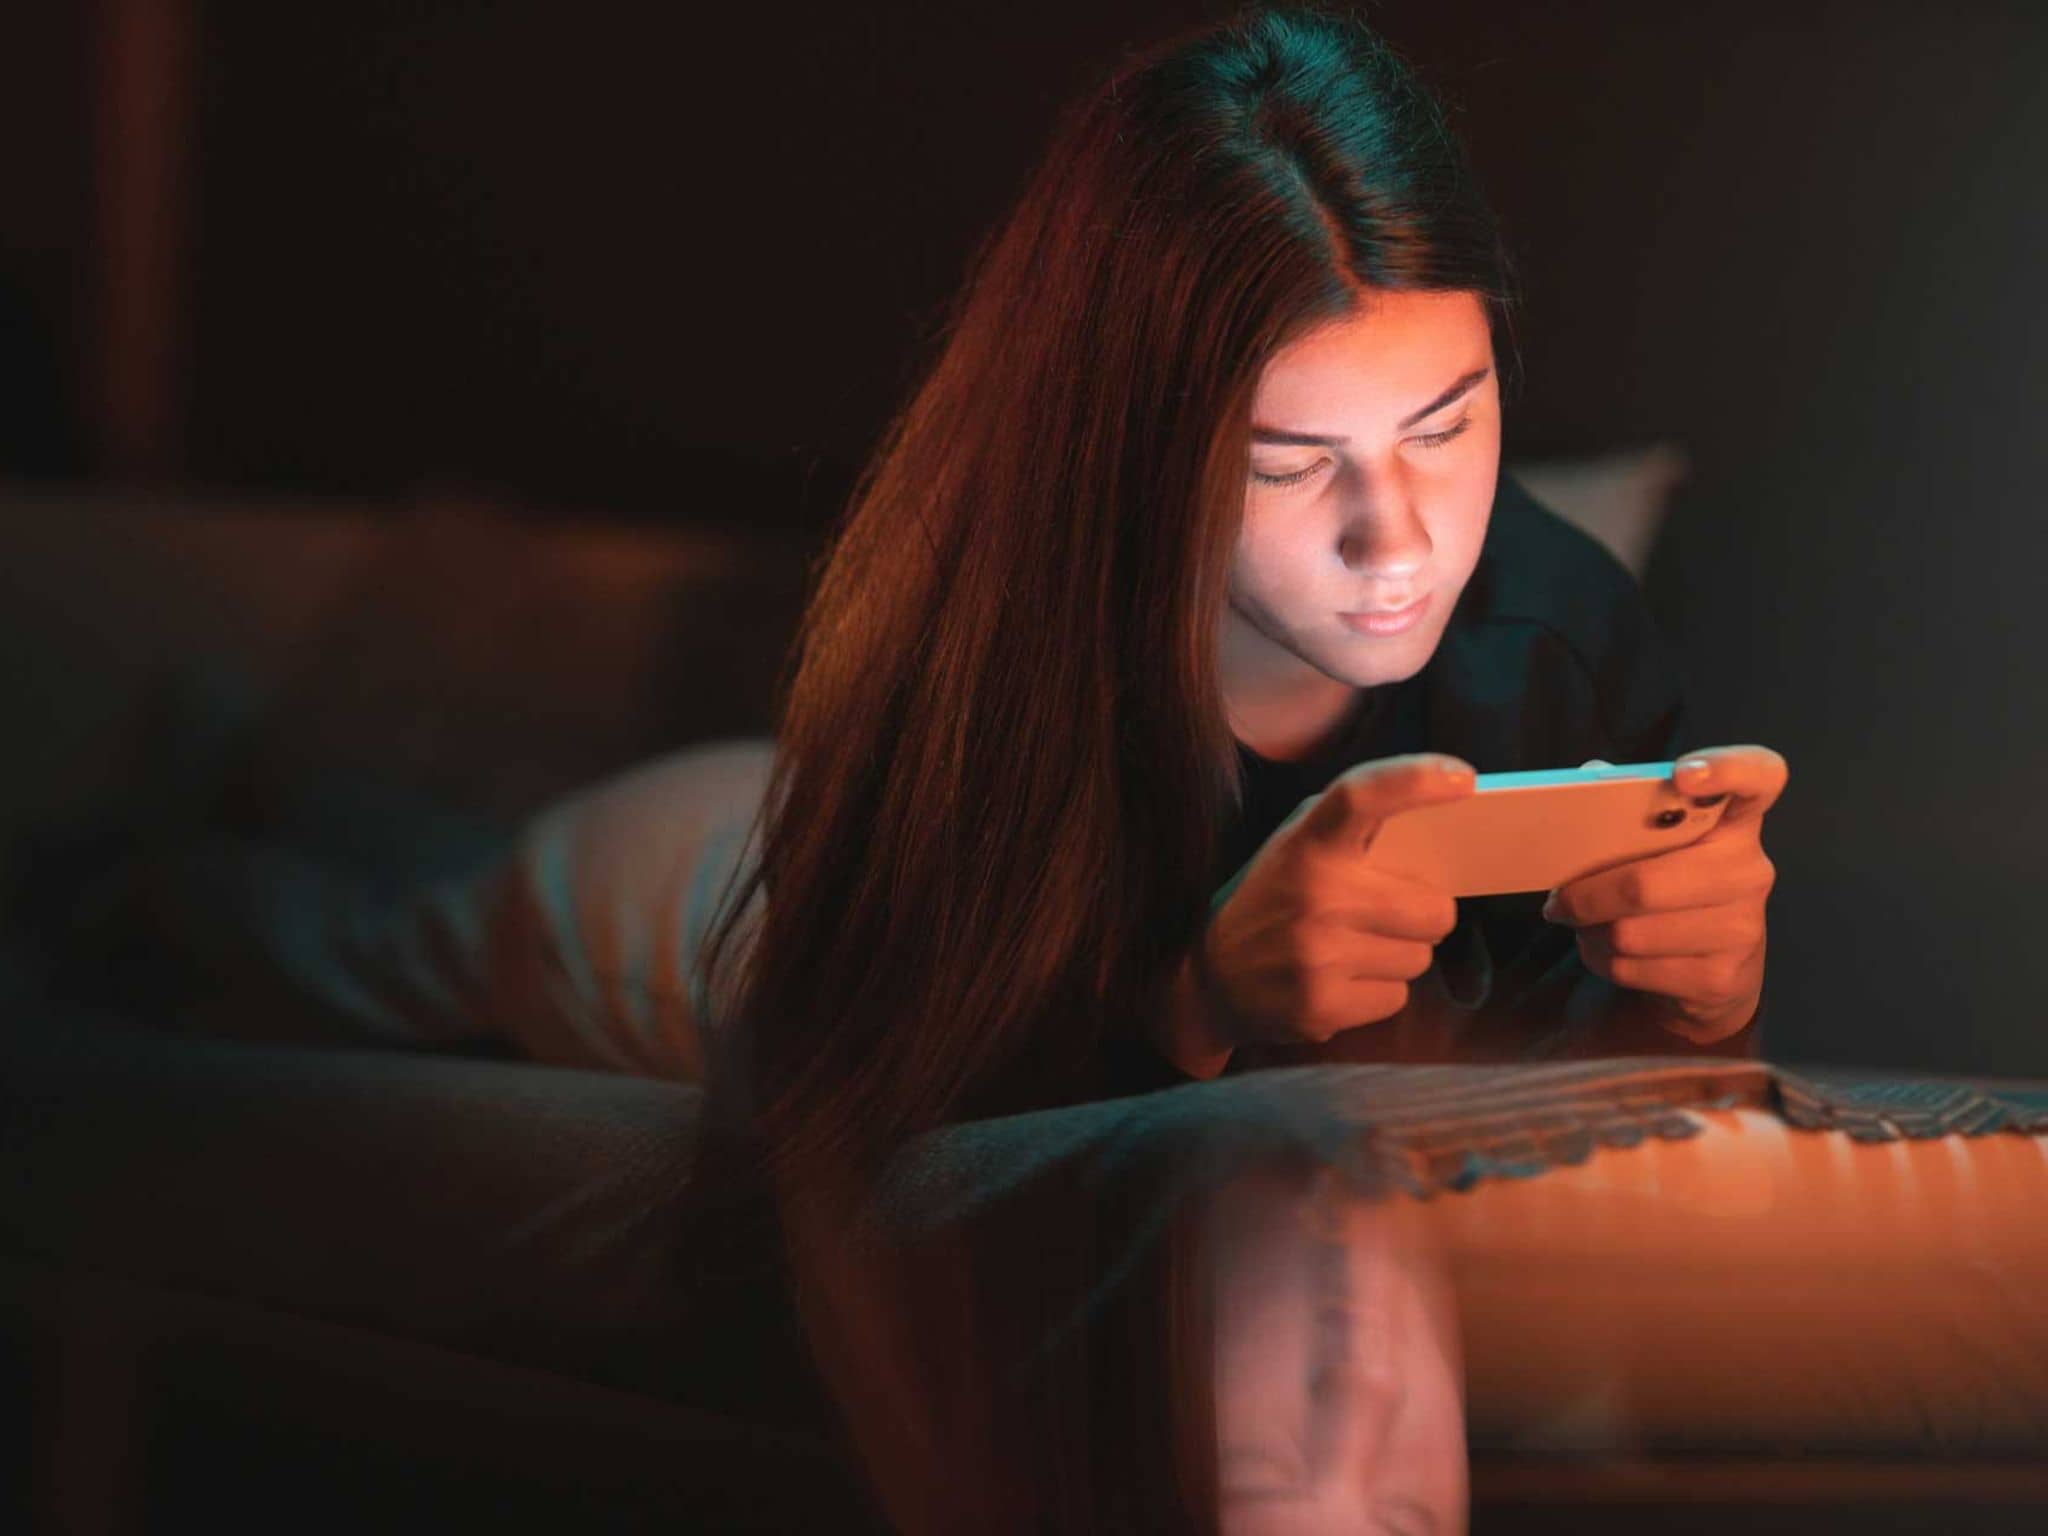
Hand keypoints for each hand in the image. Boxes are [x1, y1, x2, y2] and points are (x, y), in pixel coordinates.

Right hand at [1155, 754, 1473, 1075]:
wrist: (1206, 979)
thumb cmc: (1270, 900)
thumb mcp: (1292, 847)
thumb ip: (1349, 828)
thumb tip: (1434, 819)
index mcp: (1306, 845)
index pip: (1362, 796)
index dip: (1417, 780)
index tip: (1462, 779)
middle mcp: (1315, 897)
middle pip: (1435, 909)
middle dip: (1423, 914)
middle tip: (1386, 913)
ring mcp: (1318, 956)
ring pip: (1420, 958)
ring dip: (1397, 954)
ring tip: (1350, 949)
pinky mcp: (1322, 1007)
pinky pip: (1396, 997)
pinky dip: (1377, 991)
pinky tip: (1338, 980)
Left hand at [1541, 745, 1786, 1042]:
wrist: (1710, 973)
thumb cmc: (1671, 888)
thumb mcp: (1657, 847)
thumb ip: (1629, 807)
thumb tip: (1589, 778)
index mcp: (1734, 822)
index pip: (1758, 778)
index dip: (1727, 770)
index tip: (1683, 774)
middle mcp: (1749, 871)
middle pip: (1646, 883)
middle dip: (1586, 896)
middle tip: (1559, 901)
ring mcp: (1742, 928)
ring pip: (1630, 932)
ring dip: (1590, 932)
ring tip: (1586, 925)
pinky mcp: (1722, 978)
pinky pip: (1632, 968)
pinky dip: (1602, 960)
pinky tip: (1609, 951)